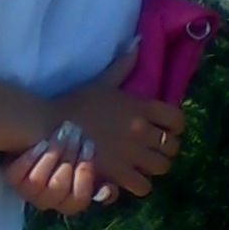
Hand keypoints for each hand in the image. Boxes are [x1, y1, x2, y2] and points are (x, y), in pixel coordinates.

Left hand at [2, 127, 119, 214]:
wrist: (42, 134)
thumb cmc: (70, 151)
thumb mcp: (88, 165)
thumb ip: (103, 180)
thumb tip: (106, 190)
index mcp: (68, 202)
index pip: (79, 199)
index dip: (85, 173)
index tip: (89, 145)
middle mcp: (46, 202)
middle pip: (58, 187)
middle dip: (69, 156)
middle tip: (75, 132)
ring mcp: (26, 192)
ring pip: (38, 181)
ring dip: (53, 154)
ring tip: (61, 132)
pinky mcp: (11, 179)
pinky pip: (19, 172)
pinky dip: (31, 156)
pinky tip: (41, 141)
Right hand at [56, 44, 186, 196]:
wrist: (51, 127)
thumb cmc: (74, 103)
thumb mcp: (101, 82)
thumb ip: (122, 66)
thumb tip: (137, 44)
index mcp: (140, 106)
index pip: (177, 119)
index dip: (175, 127)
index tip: (167, 130)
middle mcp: (141, 130)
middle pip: (173, 147)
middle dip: (165, 150)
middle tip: (153, 150)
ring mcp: (131, 153)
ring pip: (162, 167)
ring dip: (154, 168)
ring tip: (143, 166)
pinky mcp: (118, 172)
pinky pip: (144, 186)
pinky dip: (139, 185)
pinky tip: (129, 179)